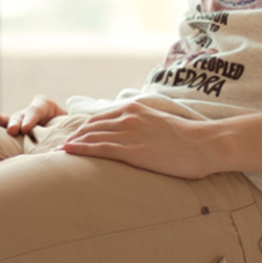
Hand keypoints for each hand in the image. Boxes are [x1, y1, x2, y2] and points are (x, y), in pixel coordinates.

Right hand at [0, 94, 66, 141]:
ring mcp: (22, 119)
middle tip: (12, 130)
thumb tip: (73, 142)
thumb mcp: (71, 125)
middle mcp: (32, 112)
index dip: (31, 119)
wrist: (66, 130)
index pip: (36, 111)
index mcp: (46, 107)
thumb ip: (68, 130)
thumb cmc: (70, 128)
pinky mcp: (16, 127)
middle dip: (16, 122)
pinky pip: (4, 123)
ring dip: (2, 120)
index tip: (25, 128)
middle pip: (22, 115)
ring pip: (11, 118)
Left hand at [60, 100, 217, 179]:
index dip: (83, 129)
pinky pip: (100, 148)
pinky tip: (68, 152)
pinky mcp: (133, 151)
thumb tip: (139, 138)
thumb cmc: (188, 139)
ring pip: (91, 136)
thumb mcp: (161, 124)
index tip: (72, 137)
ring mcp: (130, 133)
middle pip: (91, 126)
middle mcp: (128, 117)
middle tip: (57, 147)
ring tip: (56, 153)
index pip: (100, 118)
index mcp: (135, 109)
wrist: (205, 144)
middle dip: (73, 136)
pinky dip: (81, 150)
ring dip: (72, 144)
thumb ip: (144, 126)